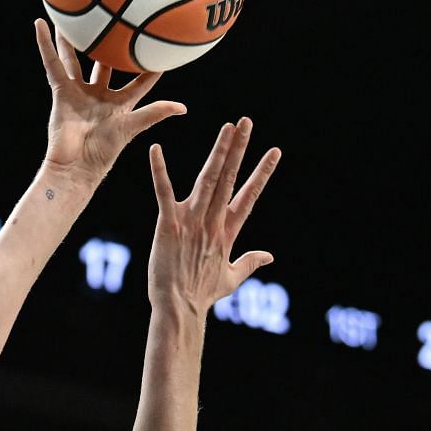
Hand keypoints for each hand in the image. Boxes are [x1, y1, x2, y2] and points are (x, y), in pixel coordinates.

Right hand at [36, 19, 184, 185]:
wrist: (76, 165)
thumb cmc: (105, 151)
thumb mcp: (132, 127)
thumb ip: (155, 112)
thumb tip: (183, 108)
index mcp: (121, 105)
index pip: (139, 81)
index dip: (149, 67)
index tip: (159, 47)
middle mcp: (100, 96)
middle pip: (105, 65)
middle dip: (109, 47)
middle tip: (116, 23)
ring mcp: (80, 93)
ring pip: (76, 60)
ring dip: (74, 39)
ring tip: (75, 16)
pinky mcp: (61, 91)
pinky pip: (53, 64)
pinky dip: (46, 46)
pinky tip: (42, 25)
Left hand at [146, 118, 280, 313]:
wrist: (180, 308)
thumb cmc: (202, 294)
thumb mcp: (231, 278)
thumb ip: (250, 262)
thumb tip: (270, 256)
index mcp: (228, 232)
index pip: (249, 195)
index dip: (262, 173)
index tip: (274, 151)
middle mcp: (213, 222)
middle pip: (230, 178)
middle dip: (239, 149)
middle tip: (246, 122)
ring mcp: (191, 221)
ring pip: (208, 180)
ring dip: (218, 152)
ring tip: (227, 128)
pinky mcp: (168, 224)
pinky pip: (164, 193)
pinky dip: (160, 171)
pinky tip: (156, 149)